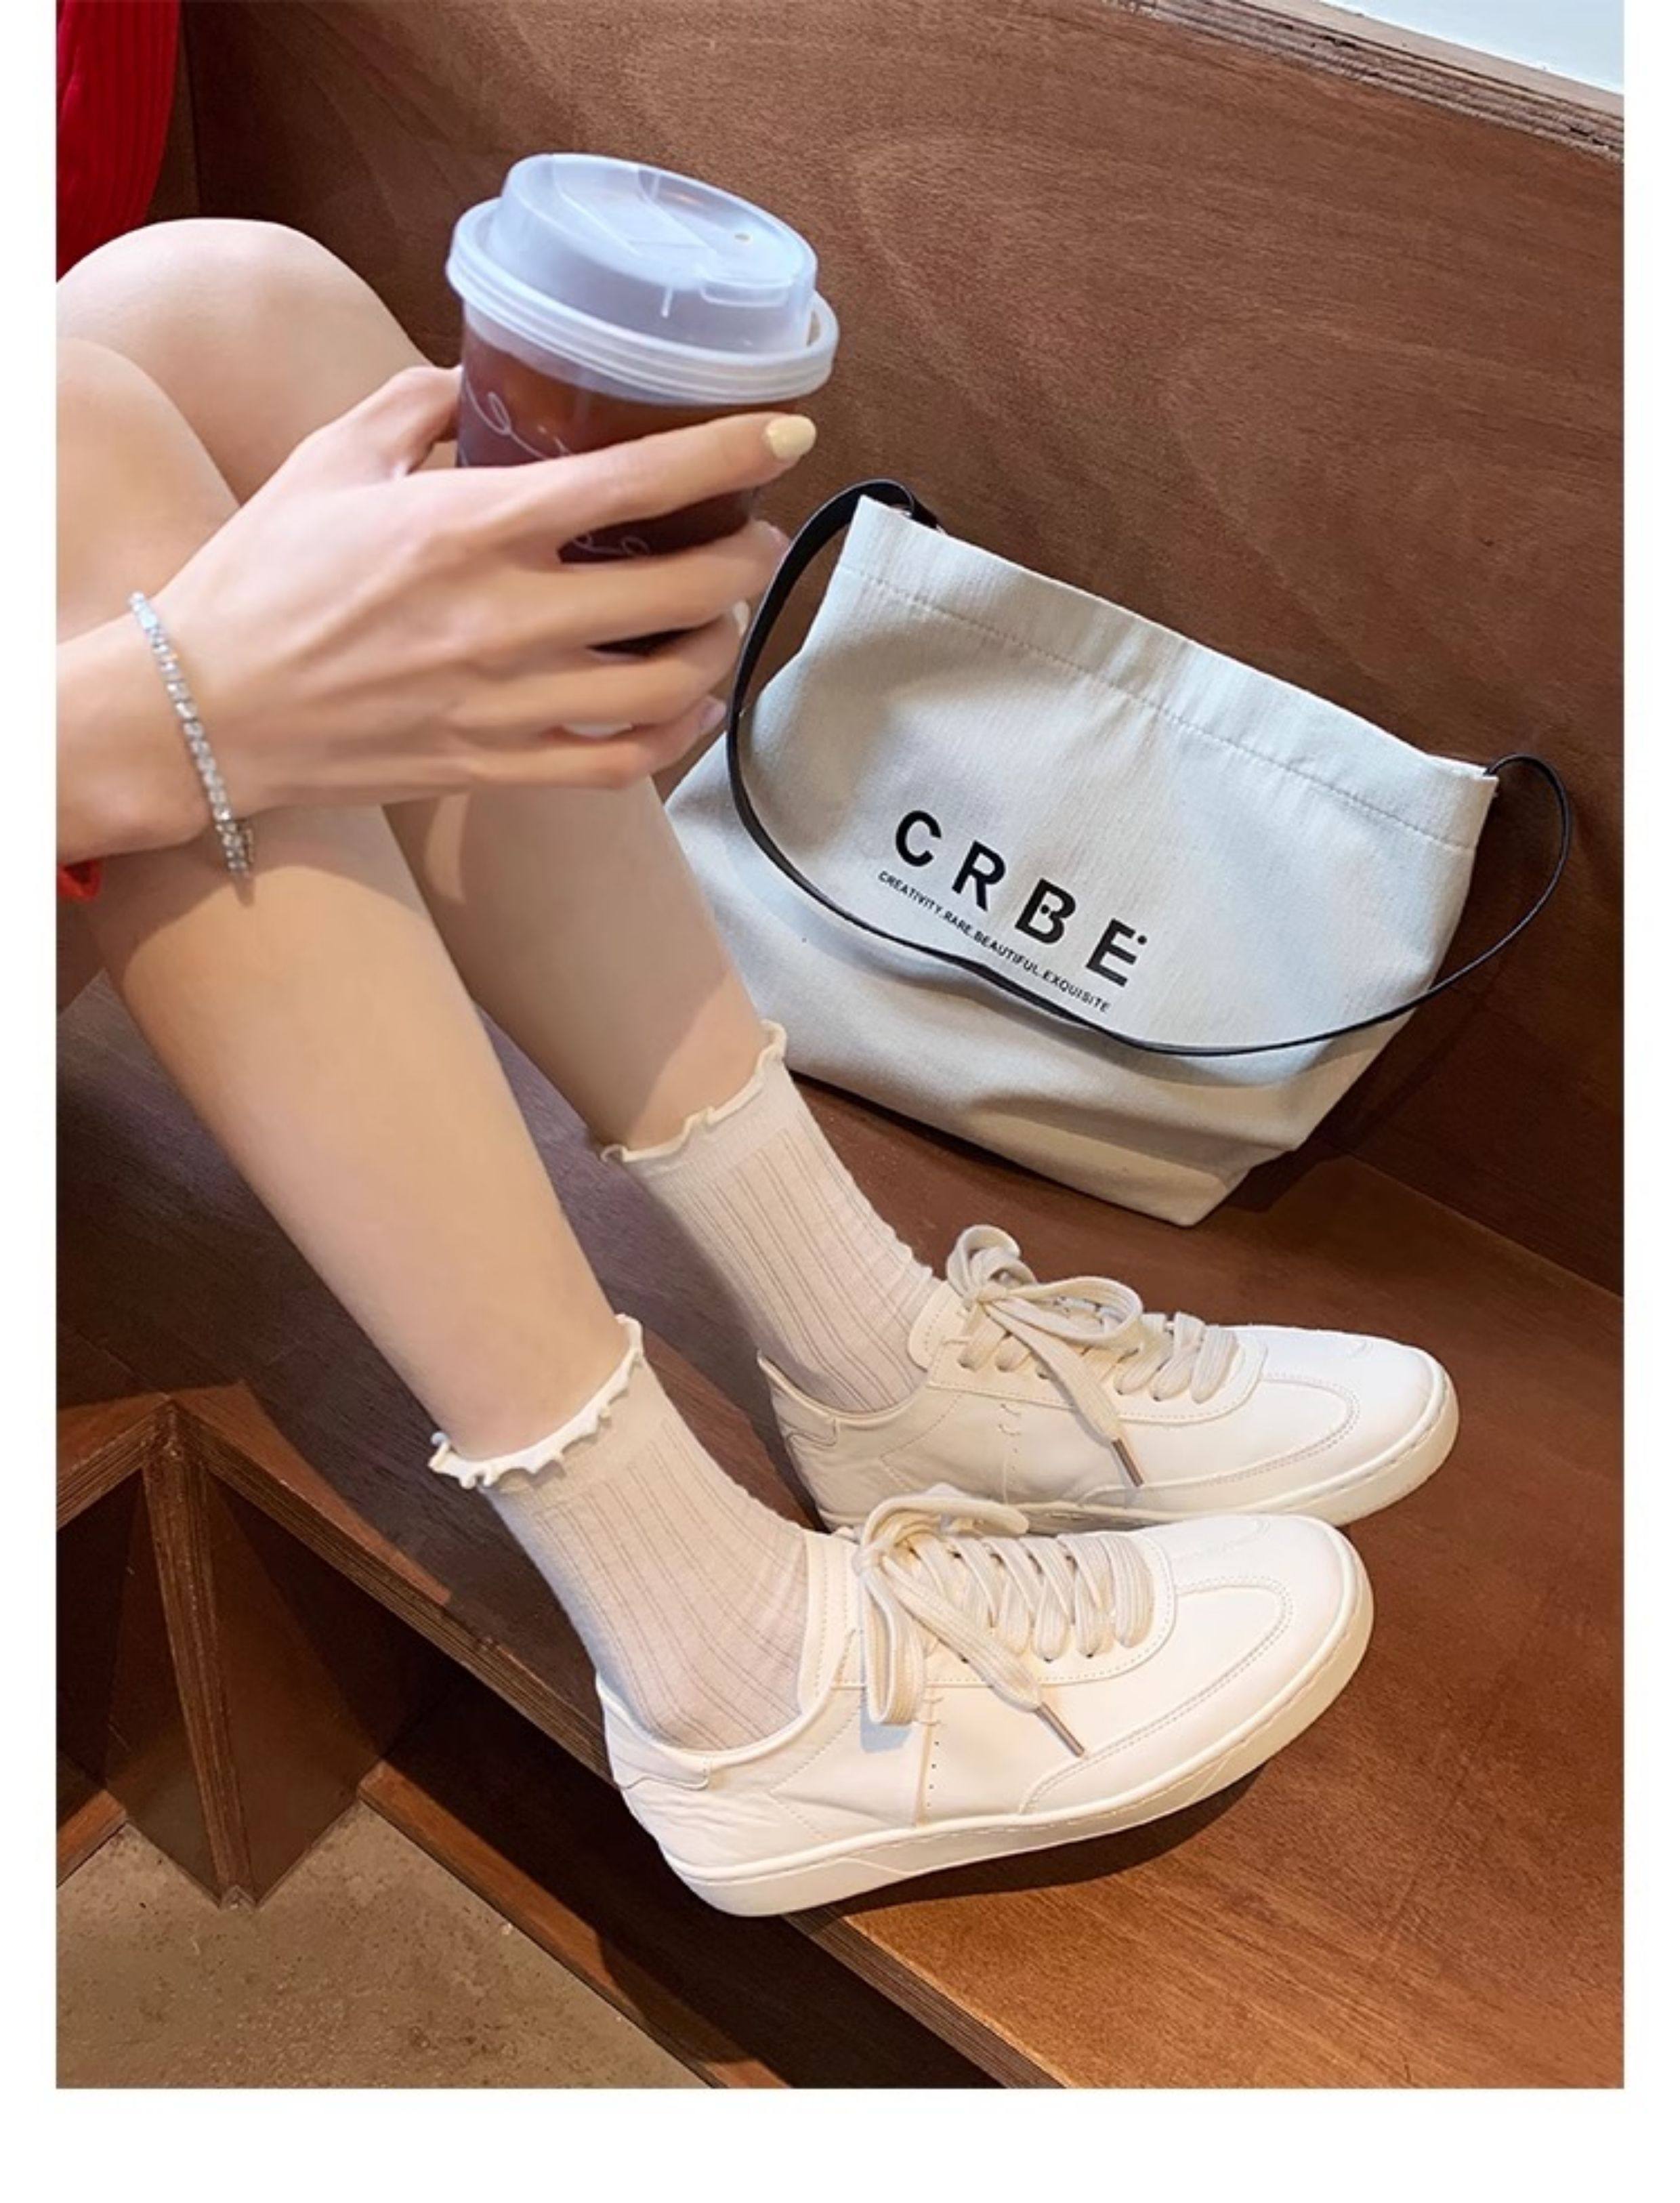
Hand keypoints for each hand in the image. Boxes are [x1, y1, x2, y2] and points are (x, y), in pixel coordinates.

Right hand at [151, 366, 807, 815]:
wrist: (201, 709)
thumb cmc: (261, 576)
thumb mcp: (332, 459)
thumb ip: (416, 403)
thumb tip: (479, 374)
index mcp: (470, 526)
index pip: (637, 482)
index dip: (730, 452)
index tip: (786, 433)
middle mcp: (505, 618)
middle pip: (683, 592)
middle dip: (745, 560)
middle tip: (752, 537)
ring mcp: (507, 703)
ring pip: (669, 687)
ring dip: (719, 648)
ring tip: (720, 619)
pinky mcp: (496, 767)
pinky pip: (620, 763)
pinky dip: (675, 735)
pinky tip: (689, 704)